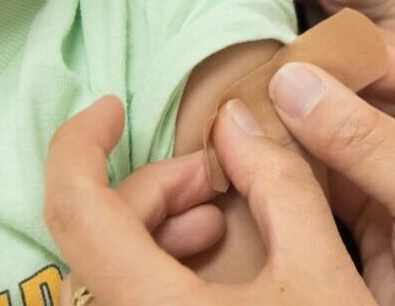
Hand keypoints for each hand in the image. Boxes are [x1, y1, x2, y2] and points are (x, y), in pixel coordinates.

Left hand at [43, 96, 375, 305]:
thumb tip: (242, 123)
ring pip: (110, 270)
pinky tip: (210, 264)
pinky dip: (159, 270)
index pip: (74, 206)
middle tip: (218, 177)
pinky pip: (127, 301)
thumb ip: (278, 186)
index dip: (80, 142)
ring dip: (158, 230)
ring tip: (219, 221)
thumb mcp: (320, 274)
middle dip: (155, 188)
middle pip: (96, 235)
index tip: (113, 108)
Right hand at [272, 34, 394, 305]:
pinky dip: (299, 177)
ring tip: (254, 113)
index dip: (357, 56)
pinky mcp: (387, 237)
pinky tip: (265, 158)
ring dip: (304, 134)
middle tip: (266, 80)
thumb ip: (367, 137)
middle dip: (324, 93)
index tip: (297, 52)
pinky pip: (334, 193)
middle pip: (380, 103)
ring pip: (350, 148)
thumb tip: (299, 84)